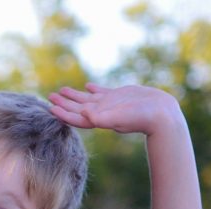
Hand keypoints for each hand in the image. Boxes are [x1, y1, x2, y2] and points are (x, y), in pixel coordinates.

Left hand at [48, 82, 182, 136]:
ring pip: (87, 100)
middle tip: (49, 96)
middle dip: (63, 103)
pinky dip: (93, 90)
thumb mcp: (119, 118)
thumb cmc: (140, 118)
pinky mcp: (119, 96)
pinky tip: (87, 86)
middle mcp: (101, 112)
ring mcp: (110, 104)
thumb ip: (101, 117)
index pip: (75, 118)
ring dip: (74, 96)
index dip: (62, 113)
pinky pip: (102, 93)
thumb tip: (84, 113)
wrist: (161, 114)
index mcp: (98, 119)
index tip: (49, 107)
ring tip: (61, 90)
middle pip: (77, 108)